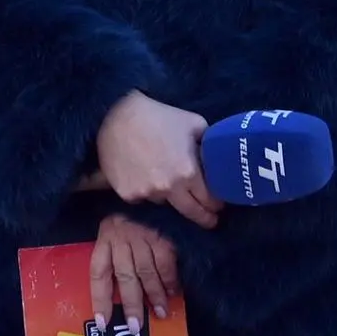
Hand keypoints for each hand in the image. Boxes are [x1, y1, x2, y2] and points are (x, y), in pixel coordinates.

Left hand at [90, 212, 181, 324]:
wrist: (146, 178)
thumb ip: (111, 250)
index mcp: (105, 238)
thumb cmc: (127, 208)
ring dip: (154, 297)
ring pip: (147, 273)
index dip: (100, 300)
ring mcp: (143, 236)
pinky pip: (166, 262)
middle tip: (135, 328)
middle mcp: (121, 239)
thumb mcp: (111, 224)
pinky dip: (171, 280)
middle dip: (131, 305)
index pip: (99, 273)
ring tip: (160, 314)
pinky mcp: (163, 233)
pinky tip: (174, 292)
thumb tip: (116, 285)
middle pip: (125, 278)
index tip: (102, 323)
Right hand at [94, 92, 219, 229]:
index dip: (217, 204)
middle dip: (203, 217)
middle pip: (190, 212)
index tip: (219, 206)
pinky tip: (143, 174)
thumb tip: (215, 157)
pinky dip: (146, 190)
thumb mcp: (193, 123)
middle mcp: (167, 189)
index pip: (209, 200)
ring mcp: (146, 193)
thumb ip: (207, 144)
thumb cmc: (158, 117)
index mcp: (187, 172)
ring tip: (165, 178)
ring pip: (164, 202)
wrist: (117, 116)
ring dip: (169, 196)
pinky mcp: (127, 194)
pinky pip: (143, 198)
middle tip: (209, 219)